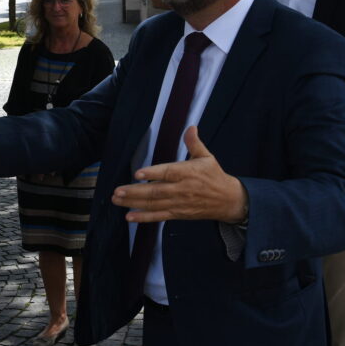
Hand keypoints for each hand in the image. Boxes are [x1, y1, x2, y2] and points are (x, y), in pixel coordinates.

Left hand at [111, 126, 247, 223]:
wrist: (227, 200)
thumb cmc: (215, 176)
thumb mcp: (207, 157)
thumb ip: (194, 143)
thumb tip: (191, 127)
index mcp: (188, 173)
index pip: (168, 172)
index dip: (153, 173)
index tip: (138, 173)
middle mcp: (181, 189)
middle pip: (156, 191)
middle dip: (135, 192)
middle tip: (117, 191)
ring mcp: (178, 203)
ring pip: (154, 204)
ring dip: (134, 203)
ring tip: (117, 200)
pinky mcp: (178, 213)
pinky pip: (159, 216)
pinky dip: (144, 217)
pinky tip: (130, 217)